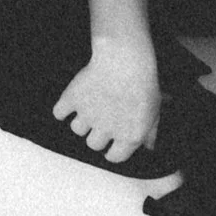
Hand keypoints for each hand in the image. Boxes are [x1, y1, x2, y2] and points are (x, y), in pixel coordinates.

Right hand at [52, 36, 161, 163]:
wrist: (126, 58)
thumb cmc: (144, 82)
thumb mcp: (155, 108)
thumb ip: (151, 132)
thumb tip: (149, 148)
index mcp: (128, 137)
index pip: (115, 157)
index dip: (114, 149)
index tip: (114, 140)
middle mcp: (105, 131)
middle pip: (94, 144)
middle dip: (98, 132)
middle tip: (105, 114)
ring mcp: (86, 116)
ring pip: (78, 128)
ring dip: (83, 119)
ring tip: (93, 102)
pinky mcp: (72, 100)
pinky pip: (59, 113)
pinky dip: (63, 108)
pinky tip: (72, 101)